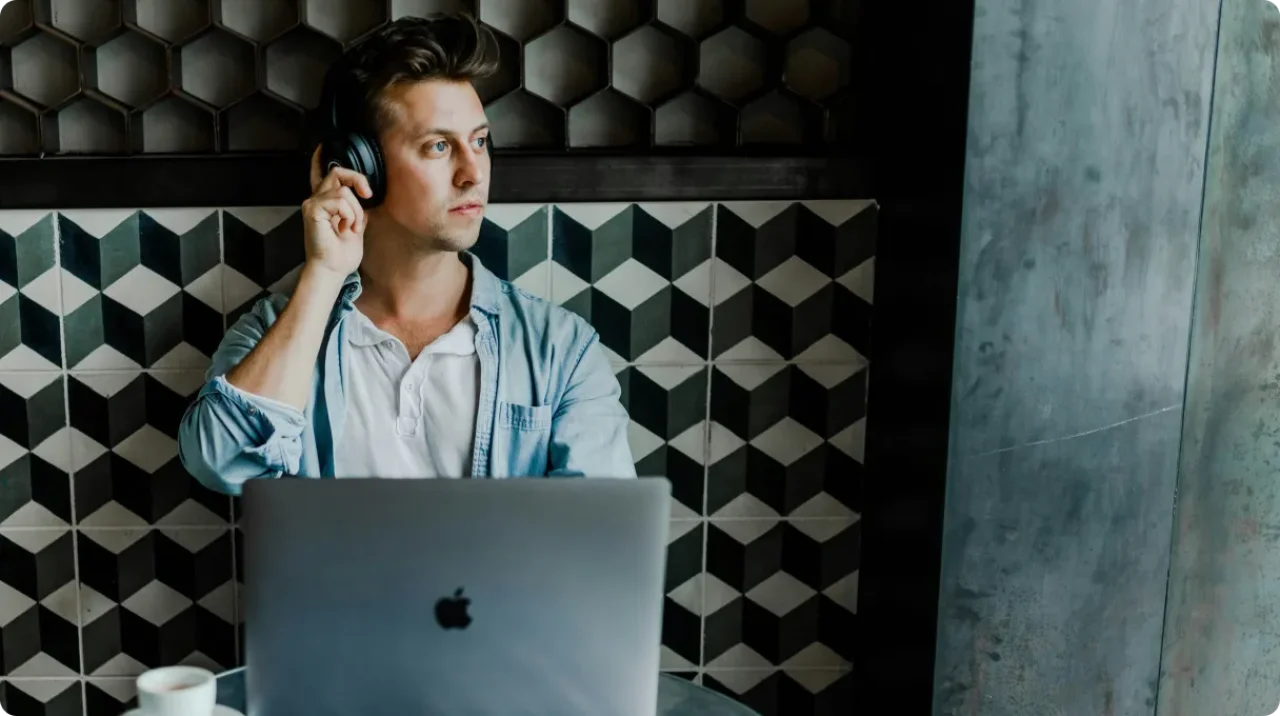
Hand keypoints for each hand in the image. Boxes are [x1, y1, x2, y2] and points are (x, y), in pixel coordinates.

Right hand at [302, 145, 372, 277]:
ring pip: (343, 190)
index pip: (320, 175)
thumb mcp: (355, 225)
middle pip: (337, 172)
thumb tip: (364, 198)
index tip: (322, 147)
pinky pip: (340, 201)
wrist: (332, 269)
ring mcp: (313, 204)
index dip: (320, 159)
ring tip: (352, 226)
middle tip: (367, 195)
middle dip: (358, 180)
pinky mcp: (312, 210)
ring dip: (356, 210)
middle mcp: (316, 200)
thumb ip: (356, 209)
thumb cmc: (341, 254)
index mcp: (326, 203)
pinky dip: (349, 214)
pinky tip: (344, 227)